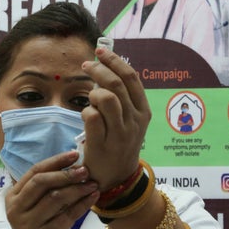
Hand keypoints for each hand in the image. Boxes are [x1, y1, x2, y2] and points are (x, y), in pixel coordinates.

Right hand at [5, 151, 98, 228]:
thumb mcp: (39, 208)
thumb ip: (48, 189)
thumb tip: (75, 165)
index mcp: (13, 197)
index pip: (34, 172)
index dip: (55, 162)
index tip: (74, 155)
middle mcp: (16, 209)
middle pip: (42, 182)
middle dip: (66, 173)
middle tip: (86, 170)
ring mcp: (29, 224)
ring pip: (56, 197)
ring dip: (77, 189)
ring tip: (93, 184)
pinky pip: (67, 215)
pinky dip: (82, 204)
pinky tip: (93, 197)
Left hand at [81, 47, 150, 190]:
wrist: (116, 177)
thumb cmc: (118, 143)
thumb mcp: (128, 120)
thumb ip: (121, 97)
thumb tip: (106, 67)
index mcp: (143, 111)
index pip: (131, 77)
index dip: (114, 61)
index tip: (100, 51)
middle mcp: (135, 121)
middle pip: (116, 84)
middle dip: (98, 70)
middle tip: (86, 66)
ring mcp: (120, 134)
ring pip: (105, 98)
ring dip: (93, 93)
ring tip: (90, 99)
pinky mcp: (103, 144)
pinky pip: (91, 116)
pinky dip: (85, 111)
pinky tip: (86, 117)